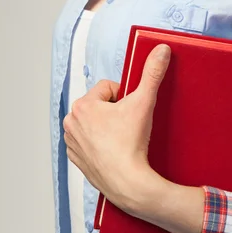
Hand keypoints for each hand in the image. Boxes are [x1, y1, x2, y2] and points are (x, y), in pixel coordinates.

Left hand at [62, 44, 171, 213]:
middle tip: (128, 126)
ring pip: (94, 123)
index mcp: (82, 105)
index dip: (125, 97)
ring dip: (107, 127)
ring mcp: (72, 142)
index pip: (108, 88)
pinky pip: (89, 142)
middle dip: (115, 112)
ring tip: (121, 140)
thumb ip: (152, 74)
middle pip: (100, 105)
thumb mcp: (144, 103)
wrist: (128, 182)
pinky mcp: (76, 158)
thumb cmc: (131, 144)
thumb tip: (161, 50)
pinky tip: (113, 151)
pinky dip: (100, 144)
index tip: (131, 112)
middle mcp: (70, 122)